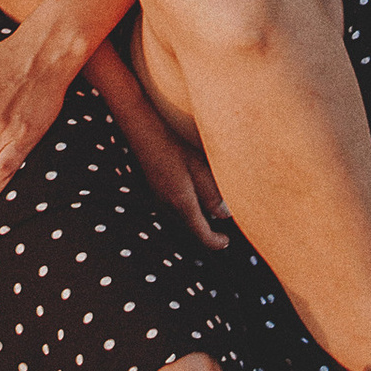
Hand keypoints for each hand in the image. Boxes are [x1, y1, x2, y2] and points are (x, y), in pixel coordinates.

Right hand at [103, 75, 229, 252]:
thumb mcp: (199, 167)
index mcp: (181, 202)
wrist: (143, 129)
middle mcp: (167, 205)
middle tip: (224, 227)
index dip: (215, 242)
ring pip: (183, 218)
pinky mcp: (155, 189)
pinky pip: (175, 207)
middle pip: (191, 228)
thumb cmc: (174, 144)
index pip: (200, 234)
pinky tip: (196, 192)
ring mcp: (159, 197)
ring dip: (198, 218)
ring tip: (213, 209)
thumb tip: (224, 214)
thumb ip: (212, 193)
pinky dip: (189, 208)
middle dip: (207, 231)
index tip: (226, 242)